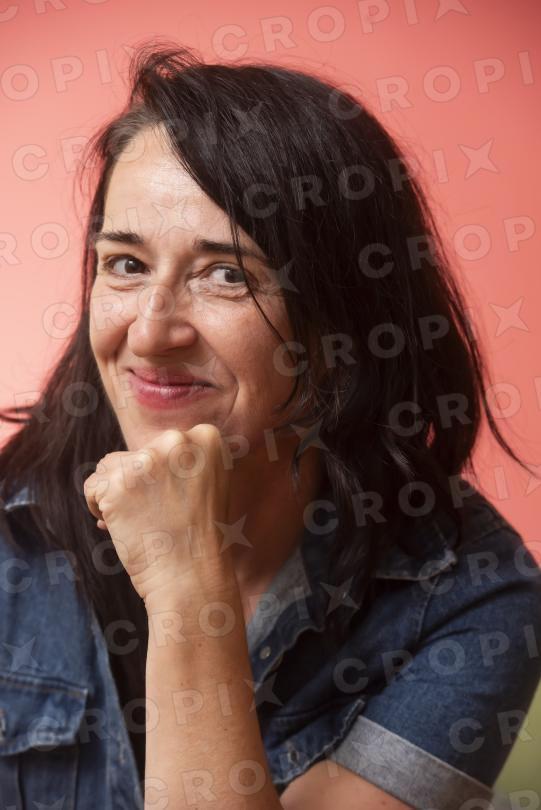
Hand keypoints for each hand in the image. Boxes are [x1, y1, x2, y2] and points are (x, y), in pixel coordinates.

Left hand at [83, 425, 232, 605]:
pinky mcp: (118, 482)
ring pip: (110, 466)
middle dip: (137, 483)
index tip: (171, 502)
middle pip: (136, 453)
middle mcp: (178, 441)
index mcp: (206, 439)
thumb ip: (183, 462)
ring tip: (136, 521)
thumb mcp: (208, 485)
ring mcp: (147, 460)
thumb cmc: (199, 538)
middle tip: (154, 515)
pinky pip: (92, 486)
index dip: (160, 477)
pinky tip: (120, 526)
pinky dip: (98, 508)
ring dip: (115, 493)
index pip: (164, 445)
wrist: (191, 575)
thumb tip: (141, 457)